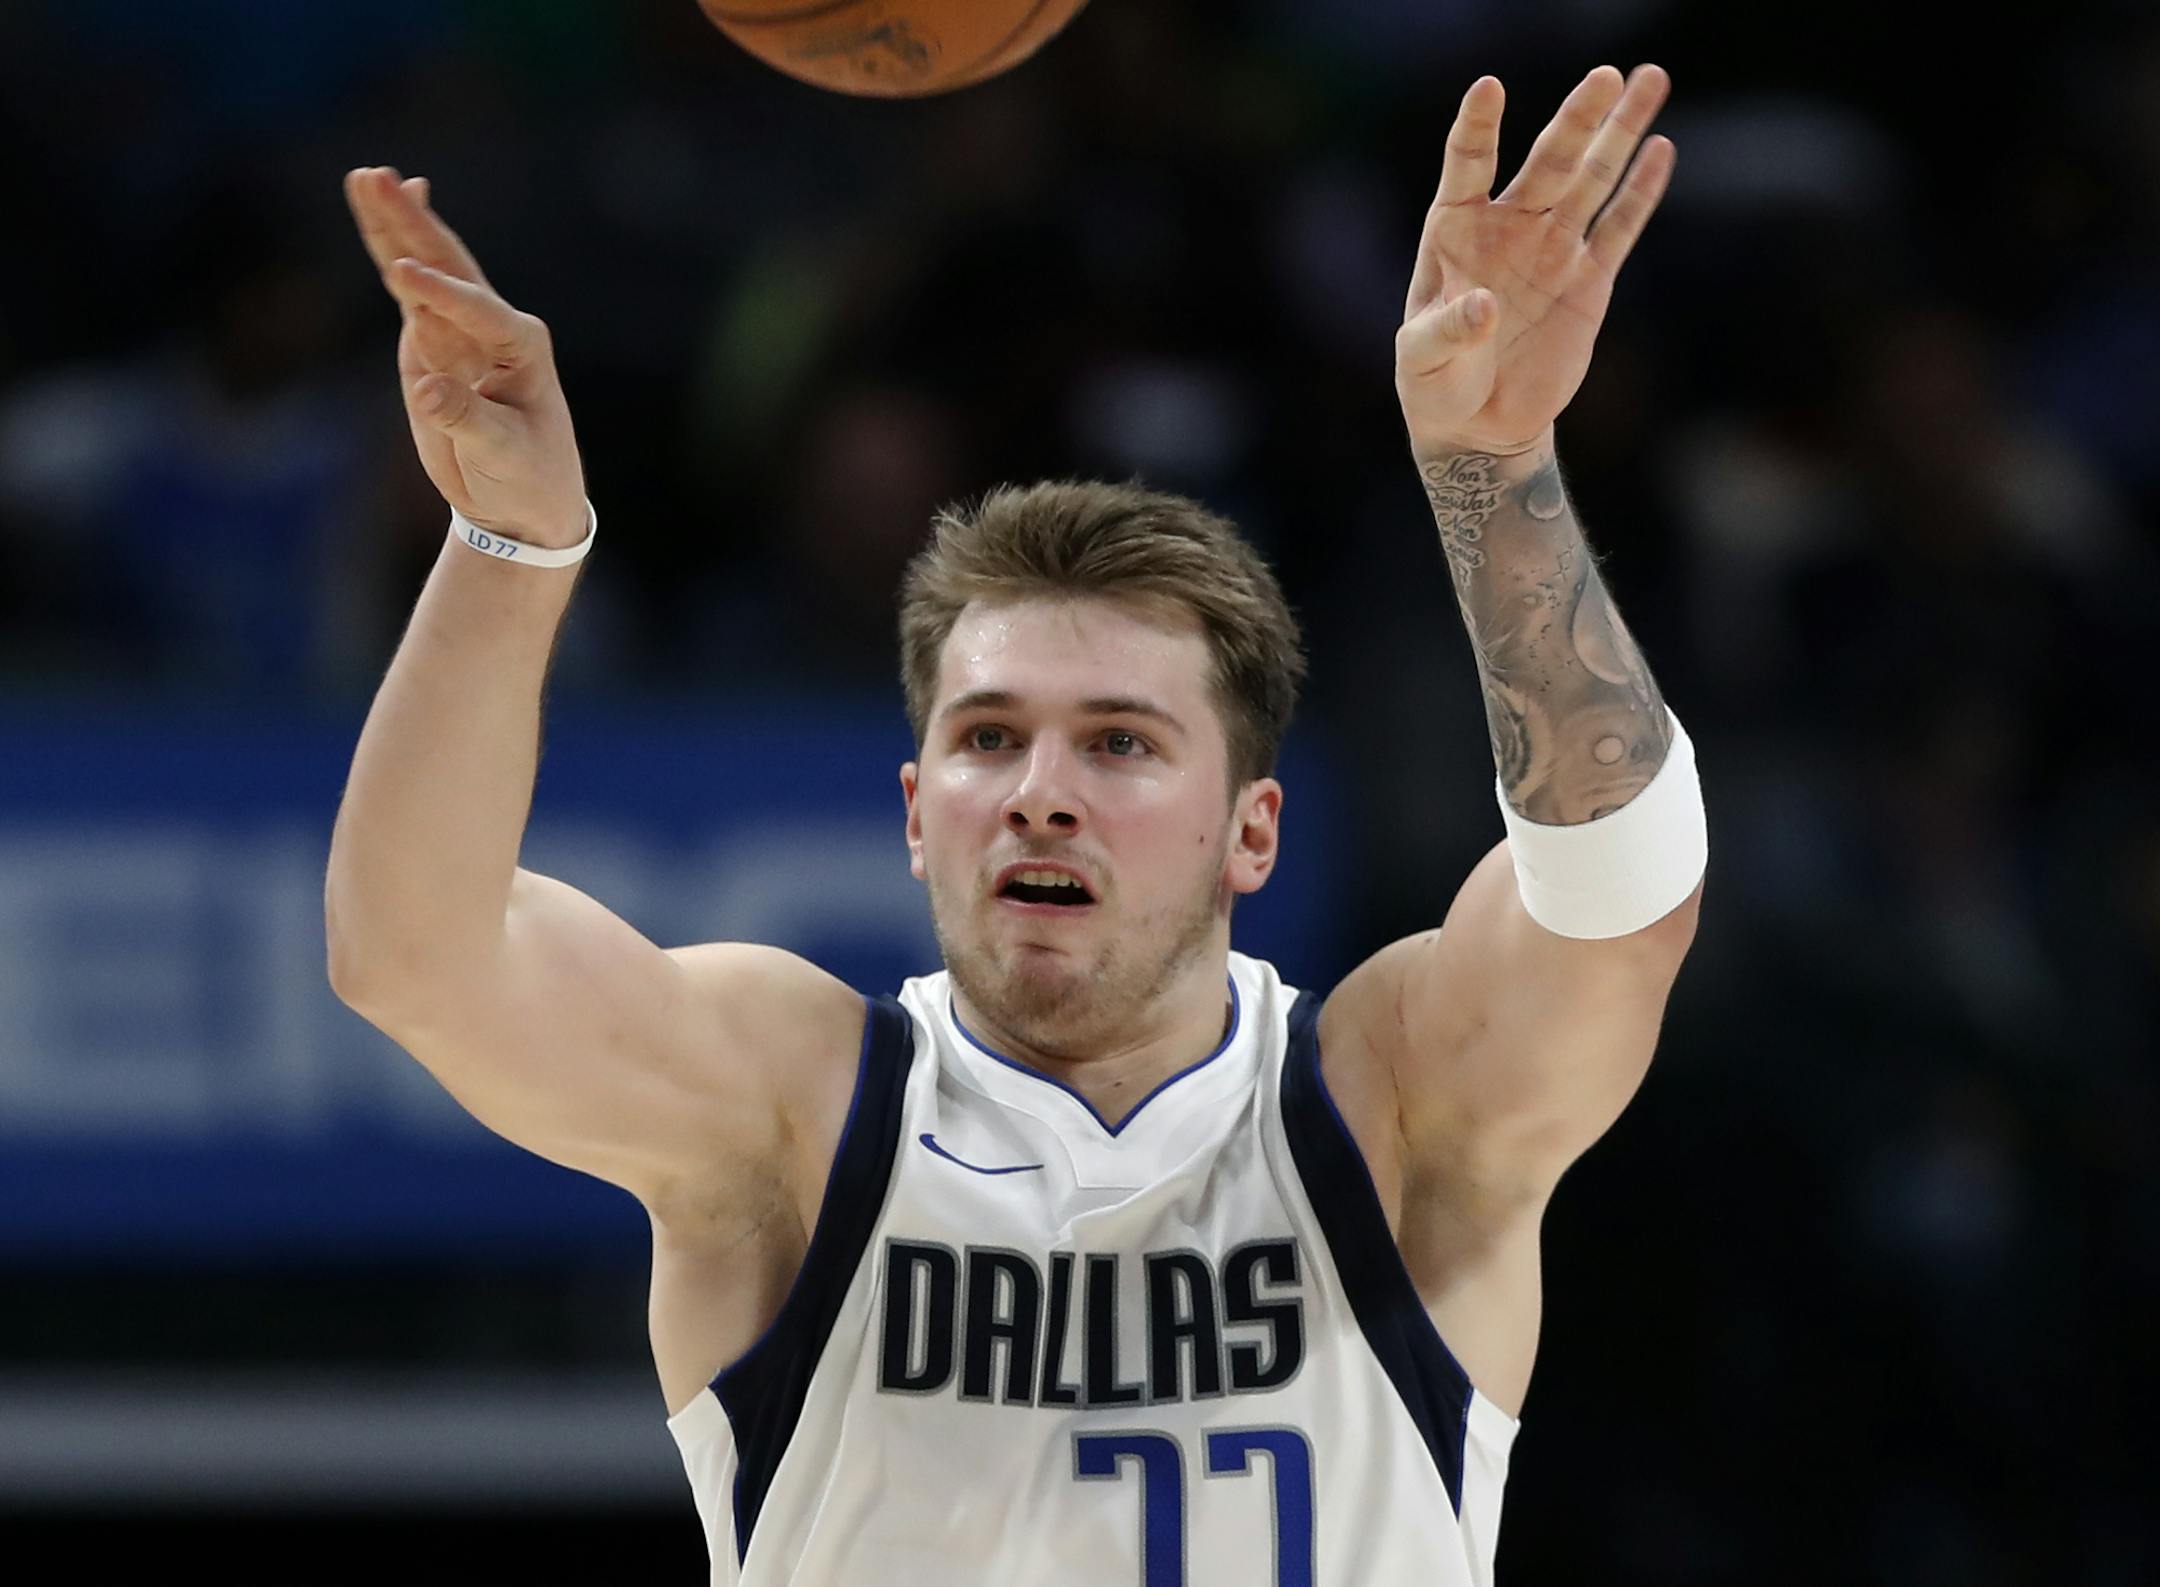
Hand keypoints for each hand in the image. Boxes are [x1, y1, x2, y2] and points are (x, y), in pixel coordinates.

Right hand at [344, 167, 588, 547]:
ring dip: (397, 224)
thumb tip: (427, 391)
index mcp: (522, 348)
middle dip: (414, 223)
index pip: (478, 311)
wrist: (522, 499)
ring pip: (424, 268)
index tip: (402, 275)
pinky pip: (408, 293)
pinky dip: (394, 254)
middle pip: (448, 266)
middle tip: (380, 177)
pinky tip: (386, 216)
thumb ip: (467, 420)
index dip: (441, 294)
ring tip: (369, 176)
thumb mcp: (501, 454)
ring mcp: (459, 331)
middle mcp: (493, 328)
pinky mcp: (432, 343)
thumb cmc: (525, 475)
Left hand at [1395, 65, 1673, 459]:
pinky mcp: (1589, 281)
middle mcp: (1508, 227)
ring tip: (1648, 79)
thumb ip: (1446, 332)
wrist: (1480, 424)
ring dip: (1620, 132)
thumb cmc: (1435, 384)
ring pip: (1592, 180)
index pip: (1468, 166)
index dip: (1478, 128)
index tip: (1489, 88)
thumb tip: (1485, 306)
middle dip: (1577, 119)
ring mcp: (1552, 249)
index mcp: (1454, 231)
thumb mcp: (1422, 361)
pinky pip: (1619, 228)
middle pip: (1548, 161)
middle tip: (1606, 74)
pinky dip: (1640, 192)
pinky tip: (1660, 149)